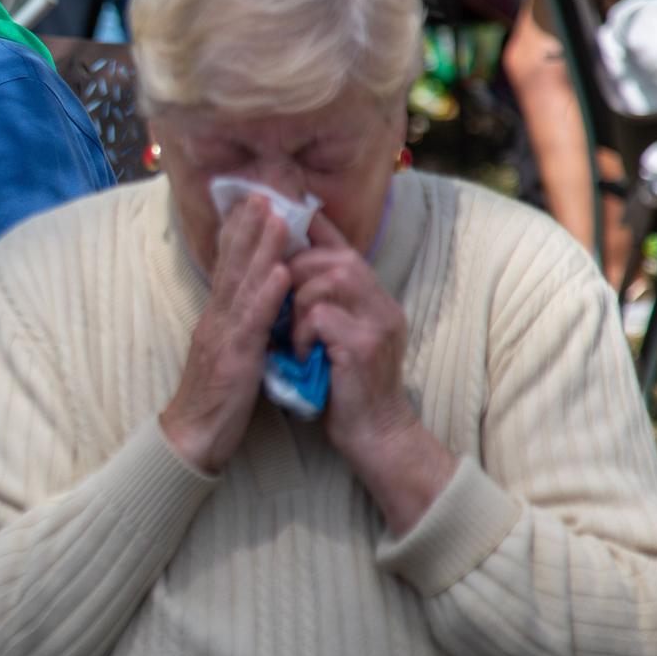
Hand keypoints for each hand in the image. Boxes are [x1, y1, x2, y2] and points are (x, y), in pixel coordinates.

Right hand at [159, 197, 291, 473]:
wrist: (192, 438)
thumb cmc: (216, 400)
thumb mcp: (231, 354)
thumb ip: (243, 326)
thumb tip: (262, 304)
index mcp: (217, 318)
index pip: (228, 268)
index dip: (239, 234)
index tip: (252, 202)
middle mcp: (215, 319)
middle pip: (232, 266)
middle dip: (249, 228)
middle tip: (263, 192)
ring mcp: (221, 336)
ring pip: (242, 285)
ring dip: (259, 249)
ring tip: (276, 218)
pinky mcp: (232, 358)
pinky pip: (251, 323)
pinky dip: (265, 295)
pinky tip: (278, 273)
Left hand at [287, 213, 453, 530]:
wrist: (374, 434)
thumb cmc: (344, 386)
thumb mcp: (334, 336)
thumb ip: (322, 302)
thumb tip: (282, 271)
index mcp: (373, 295)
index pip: (342, 244)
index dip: (309, 228)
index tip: (275, 221)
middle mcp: (381, 302)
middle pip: (333, 256)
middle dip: (294, 274)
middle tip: (277, 302)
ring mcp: (377, 321)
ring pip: (325, 279)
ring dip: (296, 305)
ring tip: (291, 335)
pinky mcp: (364, 344)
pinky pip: (320, 314)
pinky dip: (300, 332)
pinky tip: (299, 355)